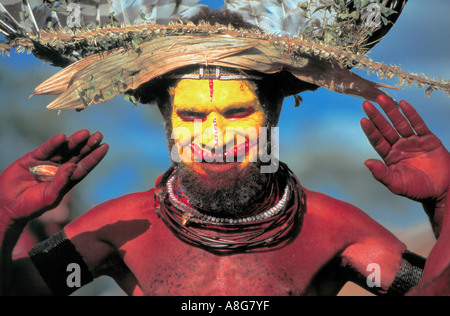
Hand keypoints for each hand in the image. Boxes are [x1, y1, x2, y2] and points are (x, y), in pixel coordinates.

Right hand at [0, 130, 108, 221]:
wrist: (9, 205)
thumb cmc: (33, 205)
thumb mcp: (50, 196)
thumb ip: (61, 182)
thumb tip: (73, 166)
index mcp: (68, 179)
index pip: (84, 166)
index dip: (95, 156)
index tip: (105, 146)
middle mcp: (60, 169)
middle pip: (77, 154)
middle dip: (88, 145)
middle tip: (99, 135)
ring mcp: (46, 162)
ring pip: (63, 149)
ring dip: (74, 141)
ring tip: (86, 133)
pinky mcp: (32, 158)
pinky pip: (45, 149)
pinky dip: (53, 143)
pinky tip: (62, 137)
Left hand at [361, 95, 449, 213]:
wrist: (442, 190)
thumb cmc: (417, 190)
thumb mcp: (396, 184)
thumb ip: (381, 174)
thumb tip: (366, 162)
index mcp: (390, 157)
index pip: (377, 141)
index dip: (370, 130)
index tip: (363, 119)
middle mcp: (399, 147)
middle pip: (385, 129)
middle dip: (376, 116)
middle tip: (366, 104)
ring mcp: (413, 141)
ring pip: (400, 123)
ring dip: (391, 111)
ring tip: (382, 98)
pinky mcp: (428, 139)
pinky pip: (418, 124)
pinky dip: (411, 114)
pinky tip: (403, 104)